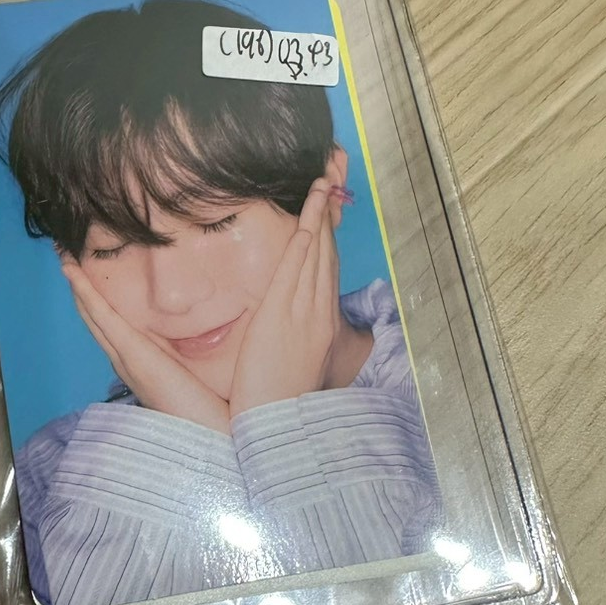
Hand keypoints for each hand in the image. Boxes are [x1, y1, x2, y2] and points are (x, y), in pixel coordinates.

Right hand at [61, 258, 231, 433]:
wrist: (216, 438)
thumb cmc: (216, 410)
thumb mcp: (205, 372)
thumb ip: (203, 351)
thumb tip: (216, 327)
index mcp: (144, 364)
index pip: (114, 326)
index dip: (99, 299)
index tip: (92, 273)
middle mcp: (129, 362)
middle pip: (96, 319)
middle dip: (81, 289)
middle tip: (67, 258)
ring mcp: (127, 359)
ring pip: (94, 316)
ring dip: (78, 287)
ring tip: (64, 259)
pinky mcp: (134, 356)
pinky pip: (104, 319)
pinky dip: (87, 296)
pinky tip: (75, 275)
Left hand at [228, 179, 339, 417]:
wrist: (276, 424)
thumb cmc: (278, 401)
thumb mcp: (291, 364)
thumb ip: (290, 339)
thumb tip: (283, 328)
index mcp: (318, 324)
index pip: (324, 271)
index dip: (327, 236)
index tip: (326, 209)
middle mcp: (317, 313)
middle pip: (326, 255)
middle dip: (329, 216)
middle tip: (330, 180)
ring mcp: (303, 313)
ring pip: (316, 254)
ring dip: (320, 216)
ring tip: (322, 183)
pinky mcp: (283, 315)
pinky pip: (297, 269)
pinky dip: (306, 240)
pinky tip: (309, 217)